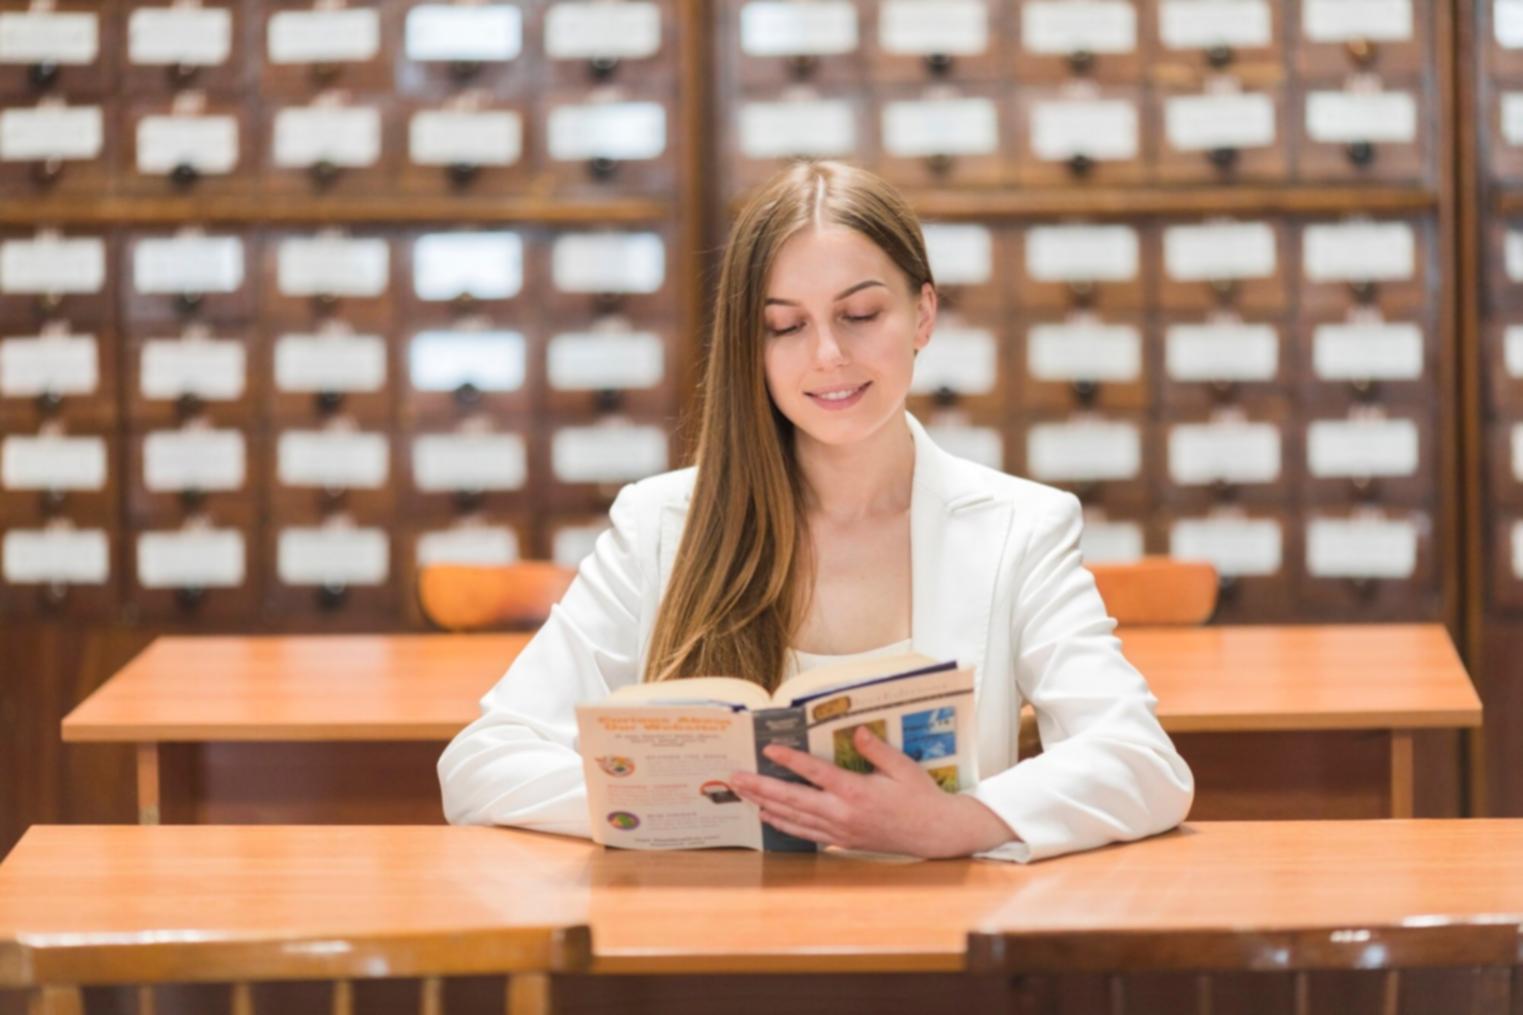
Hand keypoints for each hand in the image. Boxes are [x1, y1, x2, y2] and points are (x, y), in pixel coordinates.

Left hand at [728, 726, 1016, 858]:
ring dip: (765, 804)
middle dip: (760, 787)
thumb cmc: (920, 796)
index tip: (768, 749)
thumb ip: (876, 750)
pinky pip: (805, 833)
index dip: (790, 760)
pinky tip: (767, 816)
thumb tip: (857, 730)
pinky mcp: (842, 841)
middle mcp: (843, 814)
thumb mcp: (902, 767)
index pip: (815, 773)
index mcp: (856, 791)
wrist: (934, 833)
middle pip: (793, 799)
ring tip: (741, 794)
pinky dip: (783, 824)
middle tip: (735, 778)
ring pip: (794, 818)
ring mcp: (840, 831)